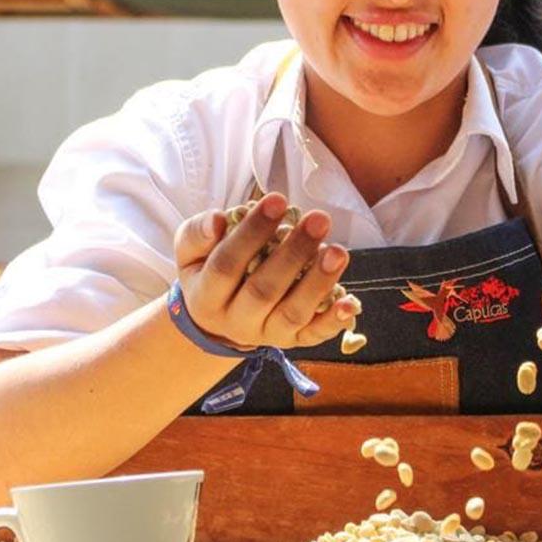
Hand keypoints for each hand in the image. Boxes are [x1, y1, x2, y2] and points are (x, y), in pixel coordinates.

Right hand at [172, 192, 358, 350]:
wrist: (219, 321)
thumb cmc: (208, 272)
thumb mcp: (190, 253)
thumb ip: (197, 234)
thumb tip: (217, 220)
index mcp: (206, 298)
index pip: (226, 264)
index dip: (252, 232)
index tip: (277, 200)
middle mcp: (235, 322)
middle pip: (264, 291)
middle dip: (294, 253)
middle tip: (318, 219)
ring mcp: (267, 335)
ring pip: (293, 314)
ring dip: (318, 283)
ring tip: (338, 251)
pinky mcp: (293, 342)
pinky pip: (314, 336)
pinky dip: (334, 322)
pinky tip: (351, 303)